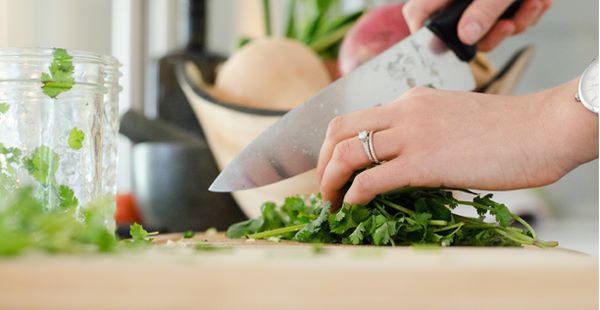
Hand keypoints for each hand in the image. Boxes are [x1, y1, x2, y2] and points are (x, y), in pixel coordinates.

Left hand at [317, 80, 597, 207]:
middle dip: (321, 161)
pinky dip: (353, 195)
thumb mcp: (452, 118)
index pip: (355, 118)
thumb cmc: (505, 130)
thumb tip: (401, 160)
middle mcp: (403, 111)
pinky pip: (371, 179)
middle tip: (324, 187)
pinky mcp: (423, 162)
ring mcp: (411, 135)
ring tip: (330, 202)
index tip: (334, 168)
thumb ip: (422, 131)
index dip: (334, 144)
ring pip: (346, 153)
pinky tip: (353, 206)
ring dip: (329, 181)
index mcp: (410, 100)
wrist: (542, 129)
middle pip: (338, 130)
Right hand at [403, 0, 551, 50]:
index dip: (424, 36)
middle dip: (492, 33)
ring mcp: (479, 3)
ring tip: (532, 3)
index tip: (442, 50)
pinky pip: (508, 21)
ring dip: (516, 22)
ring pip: (488, 30)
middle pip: (460, 33)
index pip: (418, 15)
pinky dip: (526, 14)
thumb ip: (484, 9)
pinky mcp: (499, 4)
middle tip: (508, 24)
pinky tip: (537, 1)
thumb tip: (467, 37)